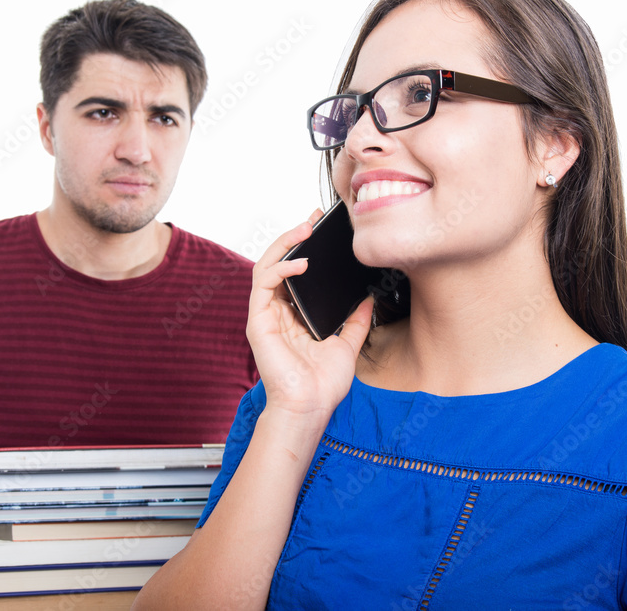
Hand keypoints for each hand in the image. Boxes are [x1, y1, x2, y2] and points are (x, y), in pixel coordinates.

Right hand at [246, 211, 373, 426]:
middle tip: (314, 219)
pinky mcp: (258, 321)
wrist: (310, 407)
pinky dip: (280, 268)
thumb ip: (355, 321)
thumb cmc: (323, 385)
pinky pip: (263, 283)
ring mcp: (265, 315)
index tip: (322, 230)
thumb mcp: (347, 345)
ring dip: (284, 244)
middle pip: (278, 263)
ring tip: (305, 230)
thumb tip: (368, 298)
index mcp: (293, 316)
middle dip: (294, 237)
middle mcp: (276, 312)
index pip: (293, 273)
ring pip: (266, 266)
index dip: (304, 248)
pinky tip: (300, 262)